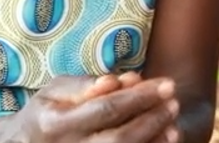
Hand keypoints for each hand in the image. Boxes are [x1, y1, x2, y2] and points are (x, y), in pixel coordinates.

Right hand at [13, 74, 179, 142]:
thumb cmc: (44, 114)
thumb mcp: (54, 91)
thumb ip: (85, 85)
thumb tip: (117, 81)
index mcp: (57, 124)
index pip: (106, 109)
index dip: (140, 97)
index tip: (167, 84)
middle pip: (120, 139)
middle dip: (152, 119)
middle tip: (174, 101)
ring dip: (154, 141)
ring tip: (173, 123)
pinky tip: (163, 140)